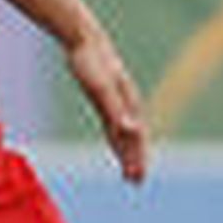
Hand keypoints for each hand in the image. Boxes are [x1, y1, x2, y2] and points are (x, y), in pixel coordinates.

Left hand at [67, 30, 147, 184]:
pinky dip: (117, 136)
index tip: (137, 178)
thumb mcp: (102, 89)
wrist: (84, 40)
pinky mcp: (105, 98)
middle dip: (136, 160)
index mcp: (128, 105)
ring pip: (125, 132)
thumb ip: (116, 111)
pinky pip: (114, 123)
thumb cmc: (92, 63)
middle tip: (136, 182)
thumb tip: (131, 130)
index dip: (137, 158)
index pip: (136, 138)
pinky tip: (117, 142)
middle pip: (134, 138)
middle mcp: (127, 105)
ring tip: (129, 171)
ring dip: (128, 151)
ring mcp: (117, 101)